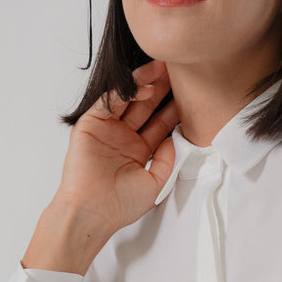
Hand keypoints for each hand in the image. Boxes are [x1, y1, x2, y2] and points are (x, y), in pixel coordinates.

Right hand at [23, 59, 181, 272]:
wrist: (93, 213)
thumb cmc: (120, 205)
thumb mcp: (156, 183)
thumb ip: (168, 160)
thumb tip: (175, 139)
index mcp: (139, 150)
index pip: (159, 123)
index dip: (173, 108)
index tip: (190, 93)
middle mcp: (124, 137)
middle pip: (145, 106)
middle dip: (161, 88)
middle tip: (177, 71)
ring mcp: (107, 129)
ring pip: (128, 99)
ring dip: (144, 82)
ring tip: (162, 68)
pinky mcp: (90, 125)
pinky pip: (108, 102)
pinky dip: (124, 92)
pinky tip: (142, 87)